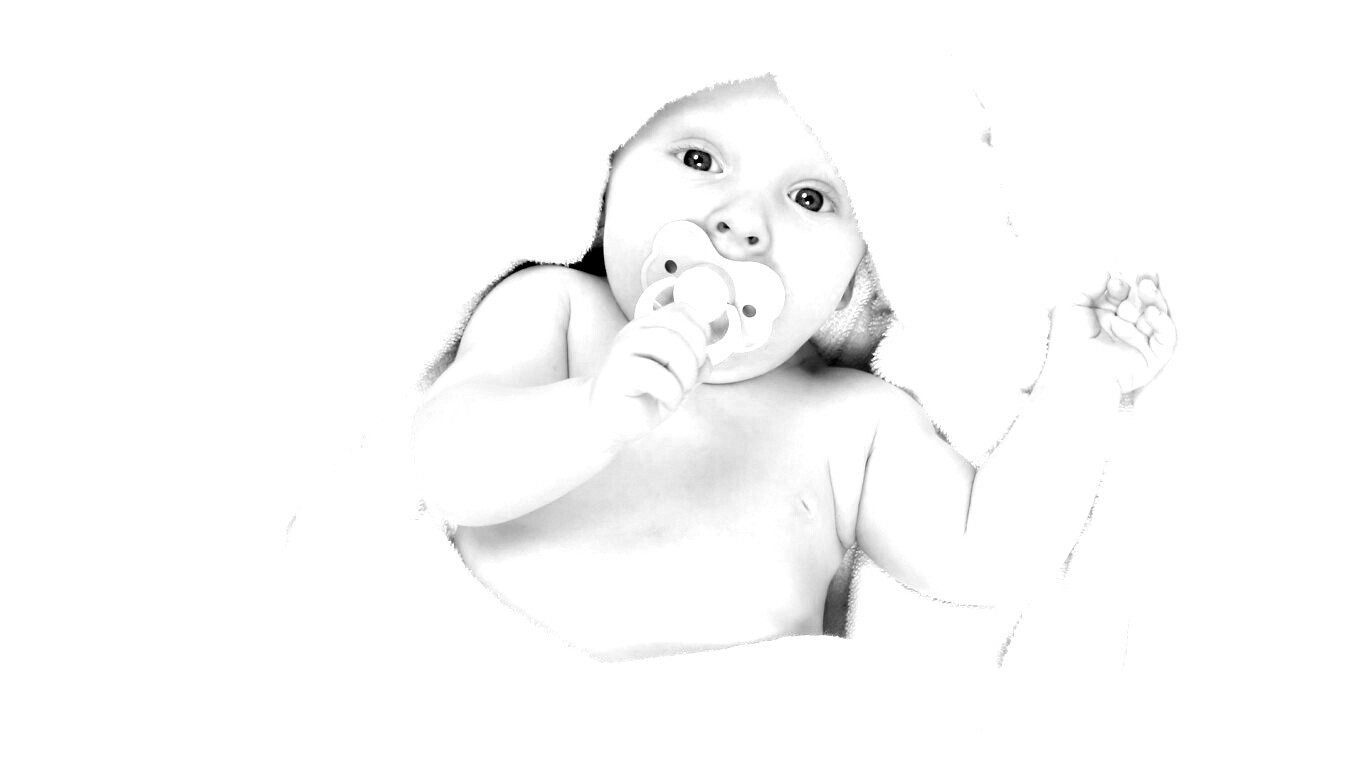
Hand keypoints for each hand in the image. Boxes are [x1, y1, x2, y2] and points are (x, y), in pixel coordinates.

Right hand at [589, 303, 712, 445]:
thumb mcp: (677, 376)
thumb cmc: (643, 397)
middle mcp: (636, 331)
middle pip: (683, 325)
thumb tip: (708, 358)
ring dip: (686, 375)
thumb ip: (694, 362)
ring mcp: (625, 348)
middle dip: (697, 356)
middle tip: (687, 380)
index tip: (696, 359)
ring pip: (673, 345)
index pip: (684, 310)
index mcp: (650, 326)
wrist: (608, 421)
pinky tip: (665, 401)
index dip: (701, 333)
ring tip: (677, 391)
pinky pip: (659, 376)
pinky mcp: (619, 371)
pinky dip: (673, 394)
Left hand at [1051, 272, 1177, 394]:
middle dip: (1146, 286)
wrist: (1072, 375)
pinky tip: (1153, 312)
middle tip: (1146, 273)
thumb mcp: (1071, 306)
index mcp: (1107, 316)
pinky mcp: (1152, 359)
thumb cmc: (1066, 344)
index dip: (1123, 285)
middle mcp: (1126, 328)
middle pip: (1144, 302)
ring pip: (1158, 316)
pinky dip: (1163, 323)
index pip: (1124, 295)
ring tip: (1146, 288)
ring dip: (1155, 300)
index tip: (1114, 281)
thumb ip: (1088, 286)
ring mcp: (1140, 343)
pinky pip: (1166, 339)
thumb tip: (1107, 271)